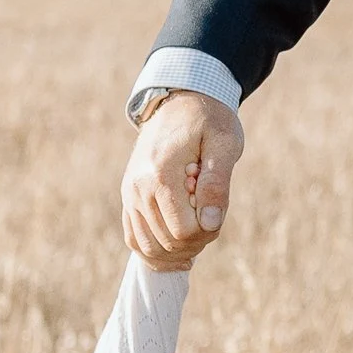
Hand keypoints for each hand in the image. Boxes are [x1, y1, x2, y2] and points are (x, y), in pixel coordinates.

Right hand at [121, 90, 242, 270]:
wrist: (180, 101)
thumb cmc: (208, 120)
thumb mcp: (224, 143)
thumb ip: (217, 183)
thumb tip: (210, 223)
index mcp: (161, 174)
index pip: (184, 231)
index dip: (208, 231)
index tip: (217, 210)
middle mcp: (138, 188)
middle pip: (167, 243)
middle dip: (195, 240)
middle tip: (209, 215)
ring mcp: (129, 195)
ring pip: (149, 247)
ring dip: (177, 249)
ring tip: (195, 225)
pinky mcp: (128, 198)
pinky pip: (135, 239)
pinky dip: (156, 250)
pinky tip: (178, 247)